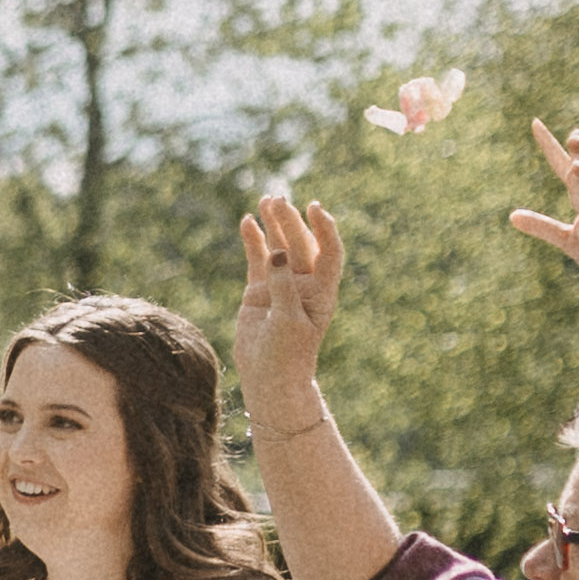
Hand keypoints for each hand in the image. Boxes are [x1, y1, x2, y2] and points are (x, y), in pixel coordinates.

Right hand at [232, 195, 345, 412]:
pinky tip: (248, 221)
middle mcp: (304, 283)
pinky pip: (257, 258)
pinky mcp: (259, 290)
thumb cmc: (287, 355)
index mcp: (322, 291)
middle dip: (290, 221)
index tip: (314, 208)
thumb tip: (277, 252)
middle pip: (301, 244)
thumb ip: (283, 287)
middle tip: (276, 201)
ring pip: (279, 246)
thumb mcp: (288, 322)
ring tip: (265, 201)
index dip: (325, 228)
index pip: (330, 252)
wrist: (268, 378)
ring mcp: (280, 284)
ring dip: (274, 223)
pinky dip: (253, 240)